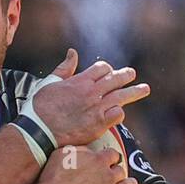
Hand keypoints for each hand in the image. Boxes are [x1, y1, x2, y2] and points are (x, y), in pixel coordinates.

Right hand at [30, 49, 151, 146]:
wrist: (39, 131)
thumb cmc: (40, 107)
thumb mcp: (50, 82)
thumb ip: (64, 68)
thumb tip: (72, 52)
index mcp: (80, 81)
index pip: (102, 68)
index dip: (107, 69)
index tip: (108, 73)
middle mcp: (91, 92)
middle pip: (115, 79)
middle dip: (126, 76)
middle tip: (132, 75)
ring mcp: (97, 108)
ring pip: (122, 96)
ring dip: (135, 92)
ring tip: (144, 89)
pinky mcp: (99, 125)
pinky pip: (118, 114)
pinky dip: (119, 112)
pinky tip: (119, 112)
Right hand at [32, 144, 139, 183]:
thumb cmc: (53, 178)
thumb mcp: (62, 154)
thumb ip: (79, 149)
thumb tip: (88, 150)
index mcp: (99, 159)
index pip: (113, 154)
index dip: (110, 157)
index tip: (107, 160)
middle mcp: (109, 175)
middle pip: (121, 170)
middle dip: (117, 171)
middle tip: (113, 175)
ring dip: (128, 183)